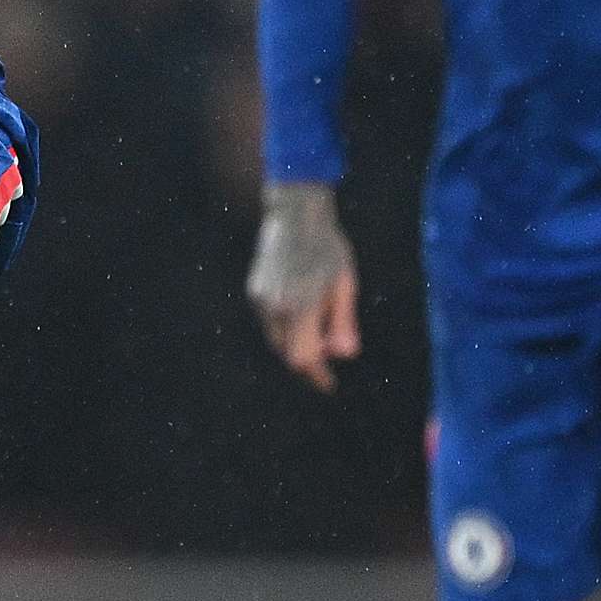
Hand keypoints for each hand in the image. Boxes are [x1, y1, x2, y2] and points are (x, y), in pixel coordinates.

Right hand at [245, 181, 360, 392]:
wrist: (295, 215)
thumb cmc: (327, 248)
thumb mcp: (345, 284)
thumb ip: (343, 322)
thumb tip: (344, 356)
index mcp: (300, 307)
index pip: (303, 358)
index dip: (316, 375)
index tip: (329, 385)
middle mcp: (275, 308)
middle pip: (288, 353)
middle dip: (307, 361)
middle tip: (328, 358)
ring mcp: (261, 299)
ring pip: (276, 339)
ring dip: (296, 344)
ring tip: (319, 332)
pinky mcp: (255, 291)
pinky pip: (269, 322)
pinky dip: (286, 327)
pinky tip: (302, 312)